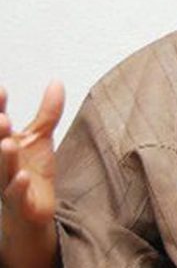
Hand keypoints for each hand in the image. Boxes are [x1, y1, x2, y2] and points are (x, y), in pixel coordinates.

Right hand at [0, 81, 63, 263]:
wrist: (32, 210)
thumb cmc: (31, 171)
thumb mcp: (41, 137)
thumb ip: (48, 111)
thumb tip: (56, 82)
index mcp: (4, 143)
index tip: (2, 90)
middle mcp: (2, 162)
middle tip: (1, 118)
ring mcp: (7, 183)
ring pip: (2, 170)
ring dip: (4, 158)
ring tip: (8, 143)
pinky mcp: (20, 202)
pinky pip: (16, 195)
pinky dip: (17, 187)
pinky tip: (21, 177)